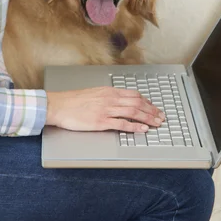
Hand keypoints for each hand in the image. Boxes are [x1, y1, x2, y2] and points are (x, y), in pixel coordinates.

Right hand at [46, 87, 164, 132]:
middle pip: (137, 103)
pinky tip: (142, 129)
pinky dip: (134, 126)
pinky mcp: (101, 122)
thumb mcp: (93, 93)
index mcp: (108, 91)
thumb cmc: (73, 100)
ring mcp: (106, 110)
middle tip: (161, 117)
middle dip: (151, 110)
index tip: (154, 107)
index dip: (147, 101)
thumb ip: (107, 97)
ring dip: (147, 118)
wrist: (59, 105)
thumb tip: (119, 101)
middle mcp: (109, 98)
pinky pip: (122, 123)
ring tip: (157, 123)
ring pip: (133, 112)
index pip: (133, 94)